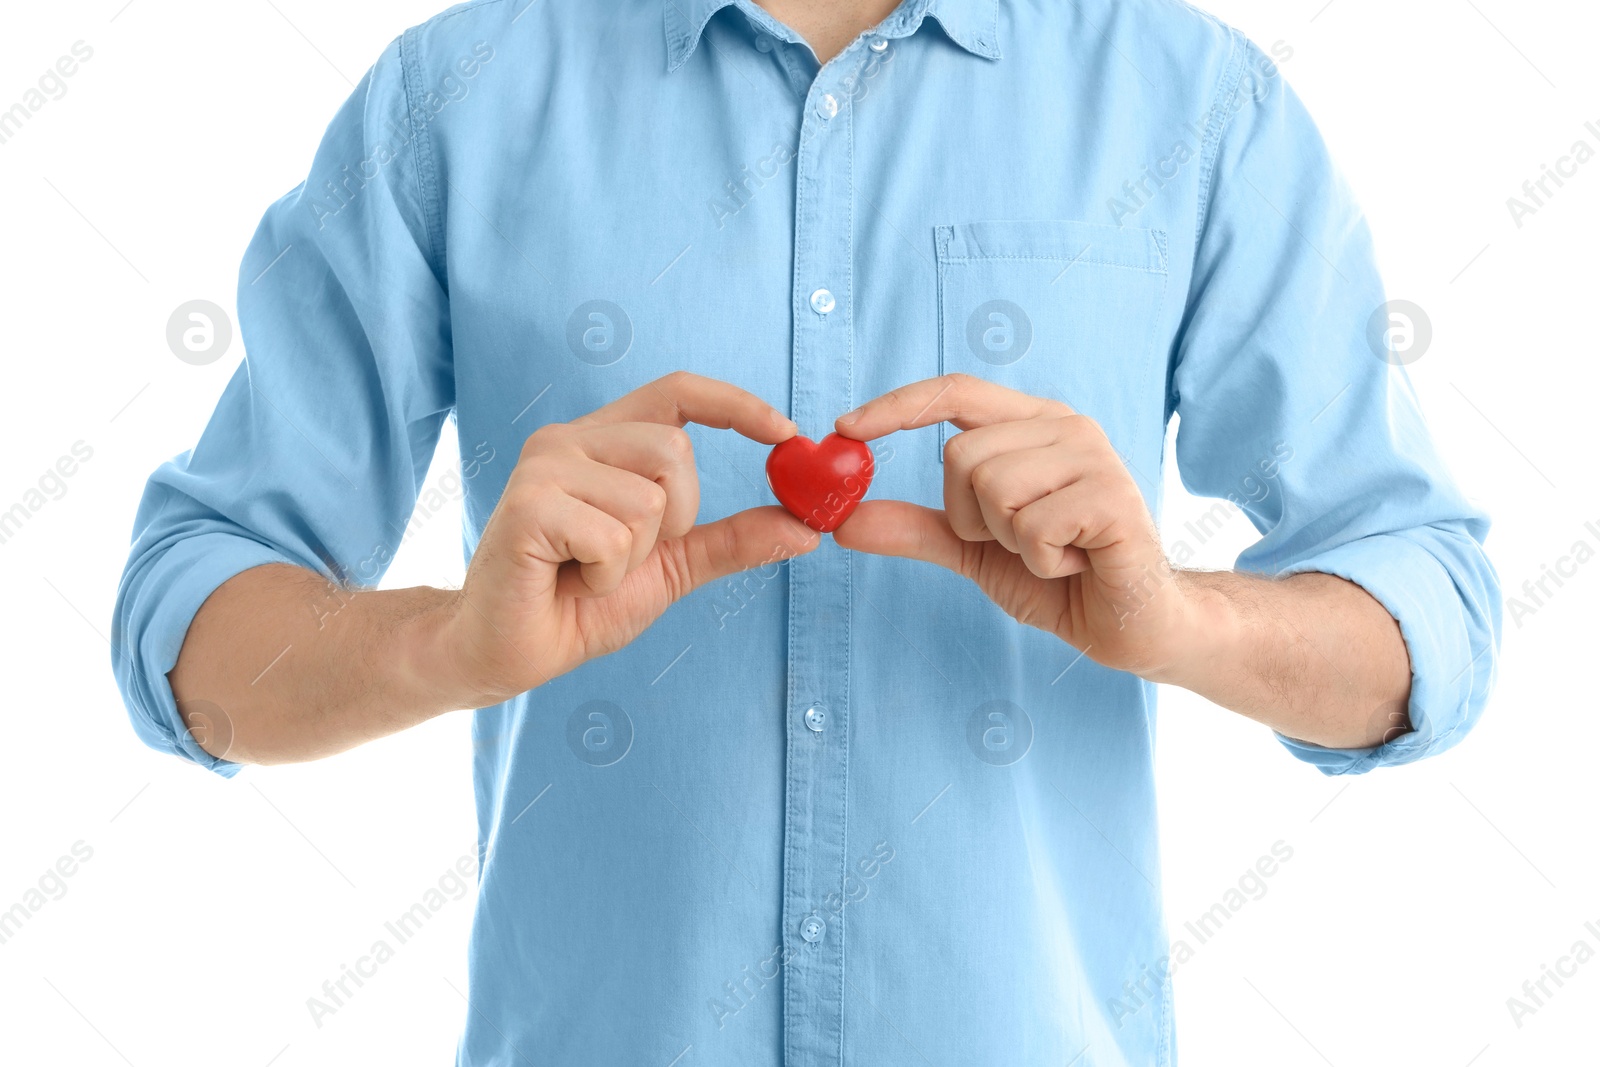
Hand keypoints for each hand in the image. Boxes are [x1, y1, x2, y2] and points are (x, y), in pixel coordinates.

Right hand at [434, 372, 818, 703]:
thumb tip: (806, 528)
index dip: (736, 404)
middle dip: (676, 519)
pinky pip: (613, 535)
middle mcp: (570, 438)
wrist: (506, 651)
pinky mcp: (528, 504)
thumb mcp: (671, 567)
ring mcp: (544, 466)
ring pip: (649, 497)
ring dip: (635, 555)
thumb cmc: (578, 602)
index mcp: (603, 440)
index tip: (787, 432)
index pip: (678, 391)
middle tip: (627, 555)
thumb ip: (731, 540)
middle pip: (675, 450)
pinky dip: (606, 575)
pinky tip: (570, 581)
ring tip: (590, 570)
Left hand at [833, 374, 1199, 678]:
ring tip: (1054, 552)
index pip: (954, 391)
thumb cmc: (1061, 578)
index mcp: (1032, 425)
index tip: (844, 427)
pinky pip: (1031, 526)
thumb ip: (915, 529)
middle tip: (1019, 542)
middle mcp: (1065, 427)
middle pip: (960, 457)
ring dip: (1009, 542)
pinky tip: (1076, 563)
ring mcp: (1093, 457)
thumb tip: (843, 521)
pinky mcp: (1113, 496)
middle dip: (971, 519)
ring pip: (992, 489)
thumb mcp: (974, 552)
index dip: (897, 405)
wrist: (1133, 623)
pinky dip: (1042, 562)